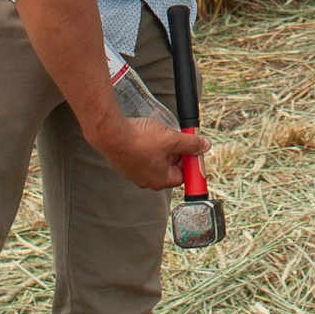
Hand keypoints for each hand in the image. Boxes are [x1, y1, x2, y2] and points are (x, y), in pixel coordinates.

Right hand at [87, 113, 206, 190]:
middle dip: (175, 152)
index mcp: (160, 180)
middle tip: (177, 136)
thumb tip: (205, 146)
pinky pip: (141, 156)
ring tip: (160, 133)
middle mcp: (146, 180)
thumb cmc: (140, 140)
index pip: (182, 175)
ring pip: (154, 160)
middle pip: (168, 168)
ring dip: (160, 147)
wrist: (109, 134)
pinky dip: (146, 146)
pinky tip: (145, 133)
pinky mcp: (123, 163)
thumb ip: (190, 143)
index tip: (192, 147)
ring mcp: (133, 173)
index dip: (189, 160)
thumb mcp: (172, 139)